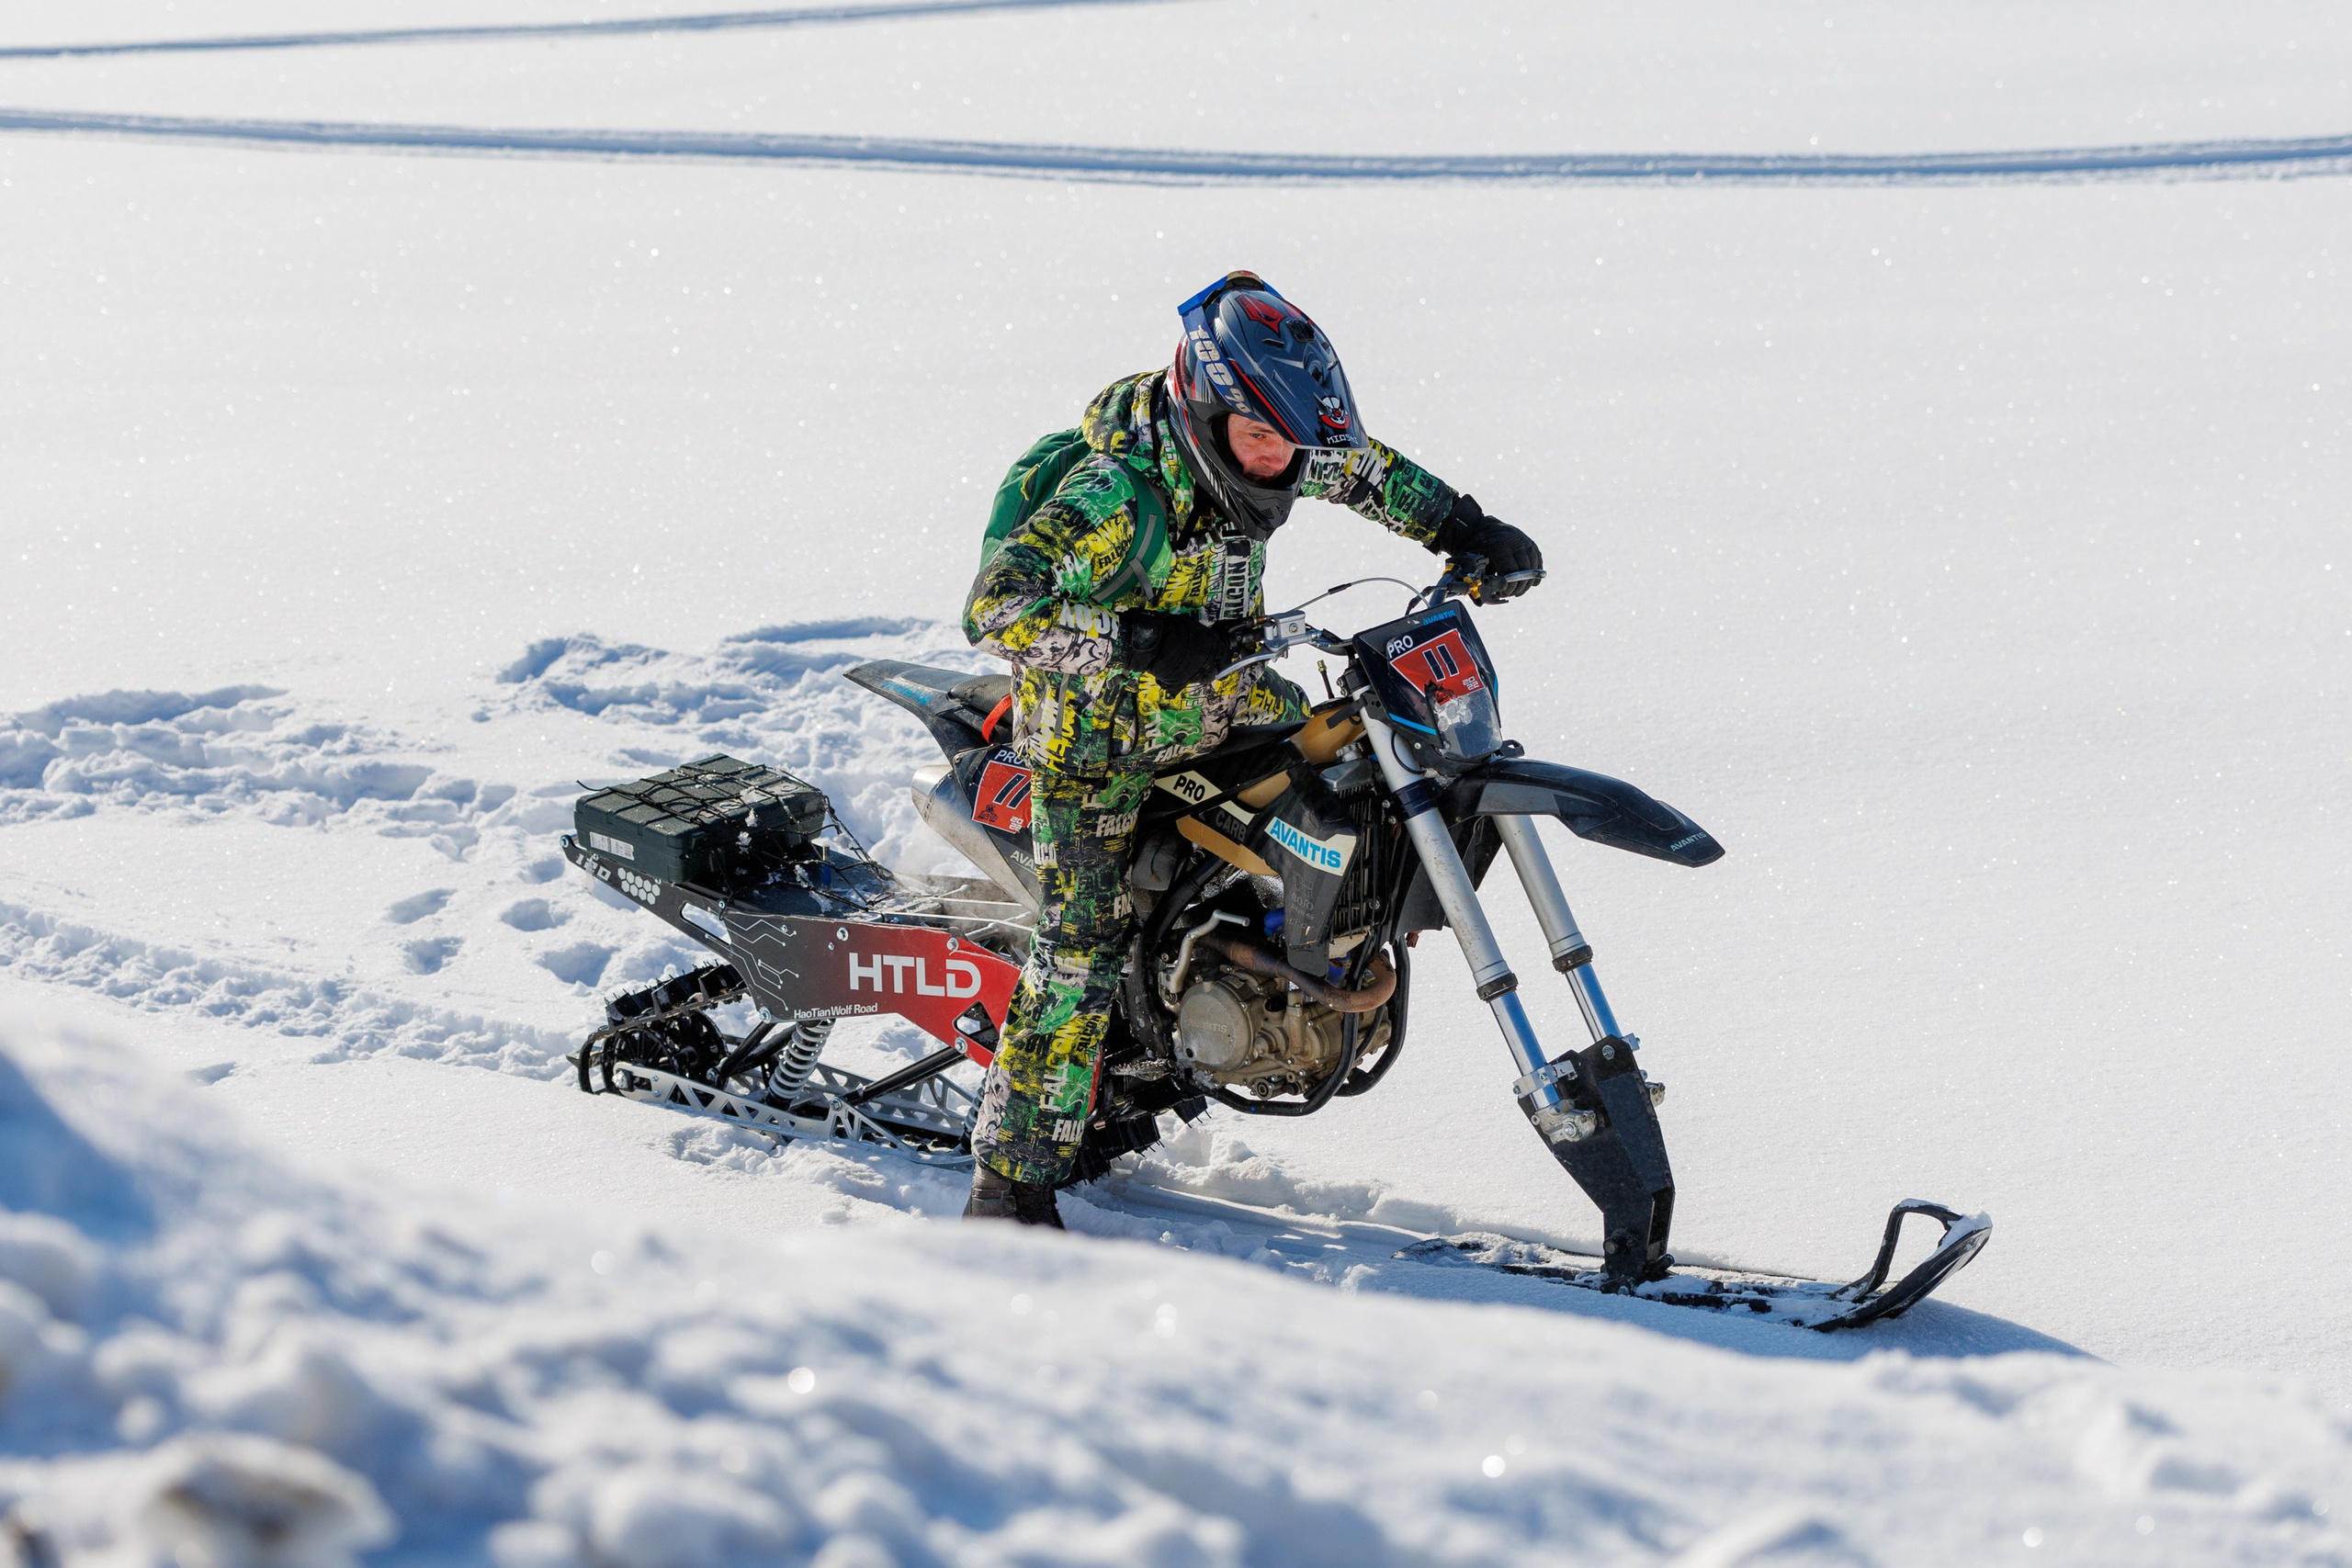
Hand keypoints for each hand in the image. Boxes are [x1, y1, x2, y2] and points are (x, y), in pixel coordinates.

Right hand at [1121, 610, 1237, 687]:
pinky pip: (1187, 681)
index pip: (1225, 656)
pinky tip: (1180, 671)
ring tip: (1193, 667)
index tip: (1220, 658)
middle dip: (1213, 668)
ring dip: (1200, 674)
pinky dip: (1185, 677)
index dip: (1222, 657)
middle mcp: (1207, 663)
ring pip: (1202, 678)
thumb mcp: (1193, 626)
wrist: (1155, 641)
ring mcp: (1194, 674)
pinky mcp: (1181, 682)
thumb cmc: (1172, 628)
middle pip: (1215, 671)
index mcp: (1213, 647)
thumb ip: (1203, 635)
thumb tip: (1204, 638)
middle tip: (1208, 665)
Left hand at [1433, 497, 1543, 601]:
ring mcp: (1523, 540)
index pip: (1511, 572)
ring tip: (1520, 590)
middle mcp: (1515, 542)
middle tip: (1512, 594)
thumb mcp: (1474, 559)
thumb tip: (1489, 595)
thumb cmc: (1473, 545)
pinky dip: (1536, 570)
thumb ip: (1483, 575)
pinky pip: (1537, 557)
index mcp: (1500, 546)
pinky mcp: (1528, 541)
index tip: (1504, 594)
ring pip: (1533, 565)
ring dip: (1529, 581)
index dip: (1509, 587)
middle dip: (1519, 586)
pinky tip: (1532, 581)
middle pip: (1524, 570)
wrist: (1478, 525)